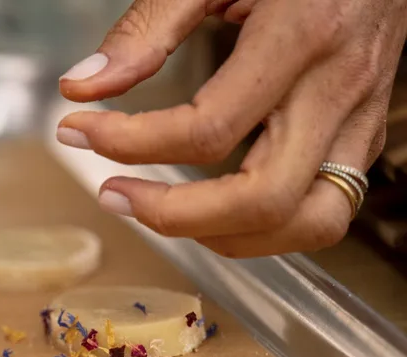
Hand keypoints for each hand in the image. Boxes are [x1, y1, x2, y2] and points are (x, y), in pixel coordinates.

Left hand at [57, 0, 406, 256]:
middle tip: (114, 194)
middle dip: (175, 216)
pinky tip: (214, 208)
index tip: (81, 131)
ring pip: (310, 223)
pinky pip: (325, 210)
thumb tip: (84, 87)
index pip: (209, 129)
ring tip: (163, 213)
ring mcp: (362, 115)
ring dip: (227, 236)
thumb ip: (147, 28)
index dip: (130, 143)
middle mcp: (341, 85)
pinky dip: (263, 227)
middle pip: (265, 198)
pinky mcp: (366, 132)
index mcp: (303, 35)